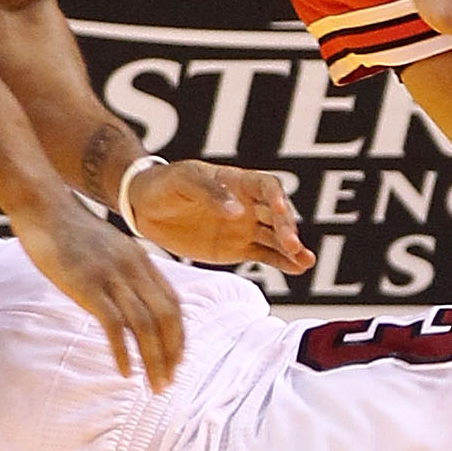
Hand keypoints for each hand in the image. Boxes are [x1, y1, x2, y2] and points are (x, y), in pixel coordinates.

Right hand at [6, 195, 186, 387]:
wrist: (44, 206)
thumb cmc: (69, 231)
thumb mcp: (108, 249)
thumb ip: (123, 272)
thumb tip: (129, 300)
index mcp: (142, 260)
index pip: (173, 304)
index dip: (179, 335)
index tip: (177, 360)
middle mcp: (134, 268)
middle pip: (166, 318)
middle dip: (171, 354)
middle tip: (167, 383)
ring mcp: (112, 276)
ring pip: (145, 325)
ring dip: (153, 359)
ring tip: (153, 385)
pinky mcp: (88, 285)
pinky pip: (114, 324)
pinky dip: (123, 351)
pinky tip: (124, 371)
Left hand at [126, 158, 313, 272]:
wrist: (144, 206)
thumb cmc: (165, 185)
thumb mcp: (184, 182)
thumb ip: (211, 194)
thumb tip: (239, 212)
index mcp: (237, 182)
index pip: (267, 186)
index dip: (277, 197)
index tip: (281, 210)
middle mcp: (248, 204)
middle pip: (276, 214)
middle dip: (287, 228)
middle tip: (292, 244)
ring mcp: (244, 228)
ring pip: (276, 237)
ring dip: (293, 248)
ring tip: (307, 261)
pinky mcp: (237, 249)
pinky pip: (265, 255)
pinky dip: (282, 262)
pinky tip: (298, 268)